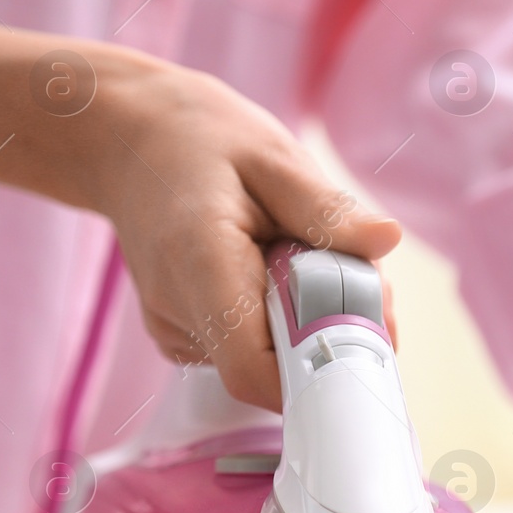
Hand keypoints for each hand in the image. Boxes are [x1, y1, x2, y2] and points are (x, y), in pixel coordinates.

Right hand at [91, 59, 400, 409]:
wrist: (126, 143)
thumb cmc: (198, 141)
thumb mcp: (271, 157)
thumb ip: (325, 209)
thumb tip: (386, 240)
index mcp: (200, 265)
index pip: (255, 370)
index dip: (317, 367)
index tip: (365, 326)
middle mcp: (178, 312)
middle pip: (271, 369)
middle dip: (328, 332)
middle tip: (348, 265)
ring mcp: (174, 331)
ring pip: (265, 362)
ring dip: (304, 322)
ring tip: (295, 253)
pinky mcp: (182, 336)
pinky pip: (248, 350)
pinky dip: (277, 321)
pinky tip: (270, 268)